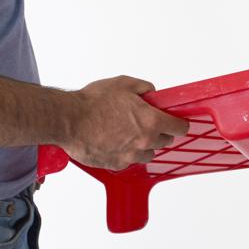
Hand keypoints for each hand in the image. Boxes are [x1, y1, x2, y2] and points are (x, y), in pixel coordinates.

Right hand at [62, 74, 188, 170]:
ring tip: (128, 133)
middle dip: (159, 132)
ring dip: (143, 144)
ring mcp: (131, 155)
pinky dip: (126, 153)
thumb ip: (144, 88)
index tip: (176, 122)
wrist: (69, 121)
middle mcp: (144, 141)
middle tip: (146, 123)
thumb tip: (152, 93)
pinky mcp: (116, 164)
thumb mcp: (124, 84)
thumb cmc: (93, 102)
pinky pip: (129, 160)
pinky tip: (114, 141)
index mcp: (151, 121)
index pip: (179, 128)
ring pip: (148, 153)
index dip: (179, 123)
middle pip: (165, 141)